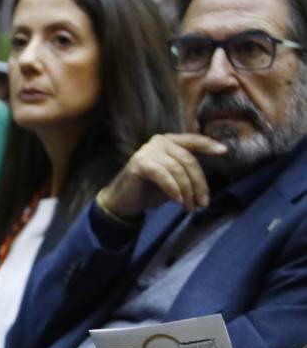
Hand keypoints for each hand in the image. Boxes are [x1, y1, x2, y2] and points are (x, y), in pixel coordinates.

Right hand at [96, 134, 228, 218]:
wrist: (123, 202)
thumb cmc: (150, 190)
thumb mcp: (174, 178)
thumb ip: (187, 172)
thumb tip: (207, 180)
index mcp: (169, 142)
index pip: (192, 140)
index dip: (208, 145)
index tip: (224, 151)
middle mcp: (158, 142)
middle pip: (188, 160)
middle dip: (199, 183)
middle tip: (203, 203)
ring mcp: (147, 151)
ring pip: (178, 169)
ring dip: (187, 190)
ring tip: (189, 207)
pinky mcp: (139, 163)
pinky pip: (163, 175)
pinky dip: (173, 189)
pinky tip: (177, 200)